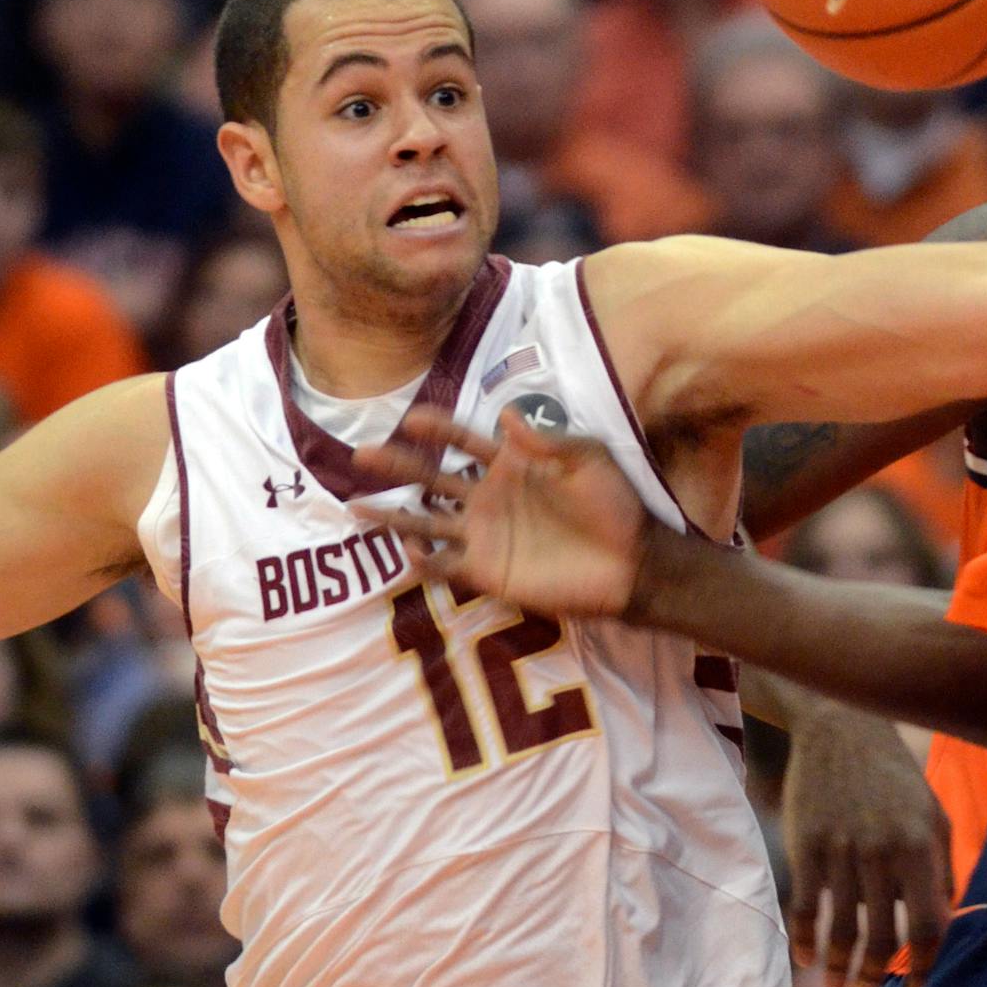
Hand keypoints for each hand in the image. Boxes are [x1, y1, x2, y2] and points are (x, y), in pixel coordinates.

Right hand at [352, 406, 650, 619]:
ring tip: (354, 506)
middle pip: (431, 478)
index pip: (462, 440)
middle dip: (397, 465)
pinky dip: (424, 562)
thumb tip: (506, 414)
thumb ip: (547, 441)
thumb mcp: (587, 460)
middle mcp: (487, 497)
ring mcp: (483, 536)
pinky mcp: (487, 572)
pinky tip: (408, 552)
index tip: (412, 419)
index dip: (437, 428)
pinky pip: (445, 567)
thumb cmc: (613, 504)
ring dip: (392, 515)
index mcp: (509, 463)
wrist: (631, 563)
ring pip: (425, 522)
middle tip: (360, 454)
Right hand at [782, 701, 950, 986]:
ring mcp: (840, 848)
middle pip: (879, 935)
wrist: (840, 727)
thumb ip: (942, 868)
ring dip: (839, 966)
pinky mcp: (806, 843)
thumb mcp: (933, 814)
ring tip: (838, 985)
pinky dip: (805, 938)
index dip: (923, 969)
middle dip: (873, 974)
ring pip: (840, 927)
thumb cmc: (895, 778)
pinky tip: (807, 958)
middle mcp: (882, 850)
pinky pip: (804, 905)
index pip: (926, 925)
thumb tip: (946, 924)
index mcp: (921, 845)